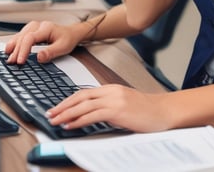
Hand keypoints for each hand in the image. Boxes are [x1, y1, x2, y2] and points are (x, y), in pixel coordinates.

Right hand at [5, 20, 83, 63]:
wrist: (71, 33)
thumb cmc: (67, 39)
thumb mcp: (63, 47)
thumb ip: (51, 52)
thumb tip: (39, 58)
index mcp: (46, 28)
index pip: (30, 38)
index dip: (24, 50)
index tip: (20, 61)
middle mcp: (37, 25)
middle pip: (23, 37)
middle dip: (16, 51)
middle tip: (12, 63)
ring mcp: (33, 27)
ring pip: (19, 36)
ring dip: (13, 47)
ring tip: (8, 57)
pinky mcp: (30, 31)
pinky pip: (20, 36)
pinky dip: (14, 44)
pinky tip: (9, 50)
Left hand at [46, 85, 171, 132]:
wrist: (164, 112)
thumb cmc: (146, 111)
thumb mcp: (124, 104)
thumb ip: (108, 105)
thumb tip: (91, 114)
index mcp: (111, 88)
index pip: (83, 92)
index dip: (68, 100)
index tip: (57, 108)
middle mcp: (110, 91)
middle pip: (79, 97)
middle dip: (62, 106)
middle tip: (49, 114)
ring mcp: (114, 100)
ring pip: (83, 105)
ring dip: (66, 114)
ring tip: (55, 121)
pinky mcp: (117, 110)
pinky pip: (93, 115)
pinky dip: (79, 120)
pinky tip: (70, 125)